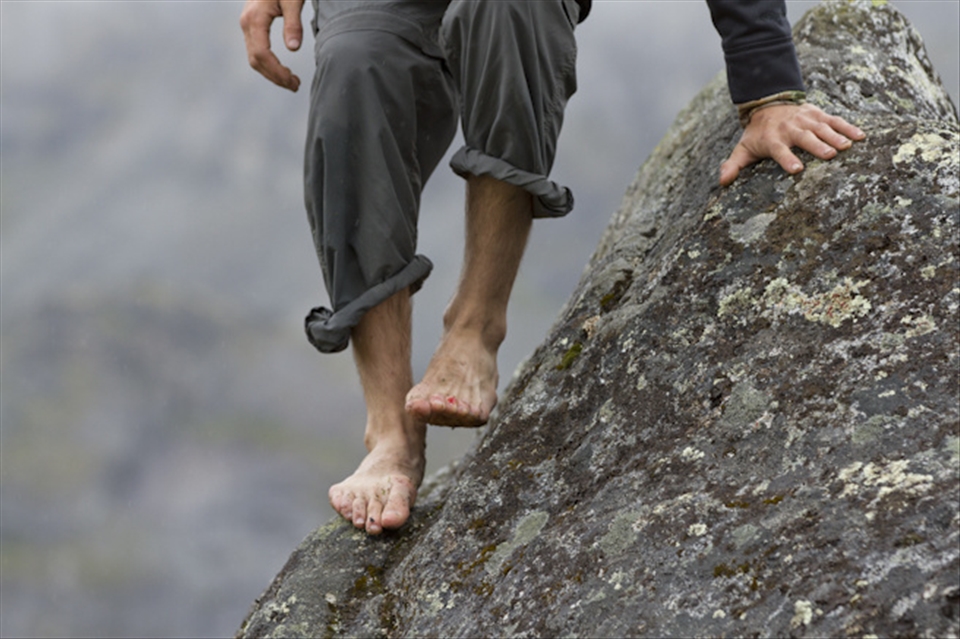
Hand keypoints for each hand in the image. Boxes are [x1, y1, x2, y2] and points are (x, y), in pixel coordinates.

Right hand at [240, 0, 304, 91]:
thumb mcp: (293, 0)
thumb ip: (293, 23)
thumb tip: (293, 49)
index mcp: (255, 19)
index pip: (261, 54)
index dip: (276, 72)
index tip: (294, 82)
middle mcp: (247, 24)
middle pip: (256, 60)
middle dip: (275, 77)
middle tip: (296, 86)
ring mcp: (247, 26)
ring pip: (254, 58)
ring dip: (272, 73)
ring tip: (292, 81)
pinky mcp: (252, 26)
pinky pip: (256, 51)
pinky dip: (269, 65)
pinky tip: (283, 70)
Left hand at [719, 103, 864, 185]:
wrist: (768, 104)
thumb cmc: (757, 134)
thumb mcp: (742, 148)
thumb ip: (733, 165)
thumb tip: (723, 181)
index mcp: (772, 140)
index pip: (779, 150)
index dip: (787, 159)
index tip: (796, 169)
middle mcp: (790, 128)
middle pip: (804, 137)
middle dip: (817, 145)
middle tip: (830, 155)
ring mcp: (806, 120)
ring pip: (822, 128)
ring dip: (836, 136)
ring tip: (848, 146)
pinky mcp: (818, 114)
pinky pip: (835, 120)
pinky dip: (848, 127)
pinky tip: (861, 136)